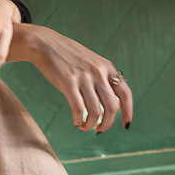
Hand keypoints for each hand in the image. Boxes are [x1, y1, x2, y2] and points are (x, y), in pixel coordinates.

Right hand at [9, 25, 133, 132]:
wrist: (45, 44)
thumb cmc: (69, 56)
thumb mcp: (93, 63)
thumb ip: (105, 80)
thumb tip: (115, 104)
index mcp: (108, 68)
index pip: (125, 94)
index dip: (128, 112)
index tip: (126, 125)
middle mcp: (99, 72)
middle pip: (112, 107)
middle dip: (107, 124)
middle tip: (99, 130)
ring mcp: (84, 77)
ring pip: (95, 111)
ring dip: (90, 125)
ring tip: (84, 127)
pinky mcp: (68, 82)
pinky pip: (78, 108)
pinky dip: (78, 119)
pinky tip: (75, 121)